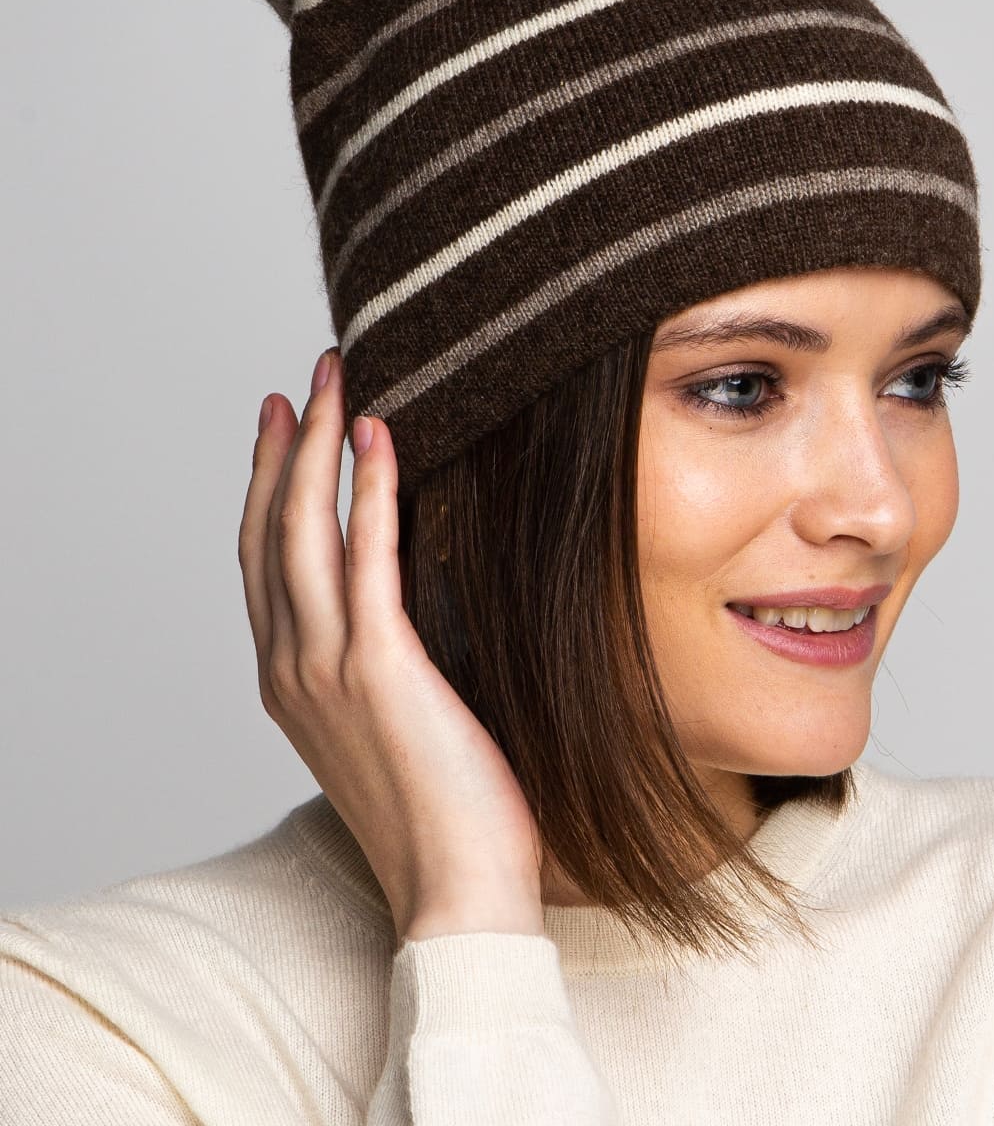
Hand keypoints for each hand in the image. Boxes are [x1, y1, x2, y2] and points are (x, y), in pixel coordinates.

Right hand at [238, 347, 545, 942]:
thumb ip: (379, 657)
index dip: (265, 483)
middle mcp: (289, 667)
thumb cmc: (444, 812)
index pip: (261, 559)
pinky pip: (366, 556)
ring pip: (303, 528)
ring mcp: (324, 667)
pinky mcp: (378, 667)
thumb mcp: (391, 721)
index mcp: (287, 680)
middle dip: (285, 443)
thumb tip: (408, 598)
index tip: (282, 424)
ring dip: (318, 443)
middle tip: (305, 376)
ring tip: (336, 378)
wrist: (458, 891)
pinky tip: (380, 435)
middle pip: (269, 528)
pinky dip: (370, 488)